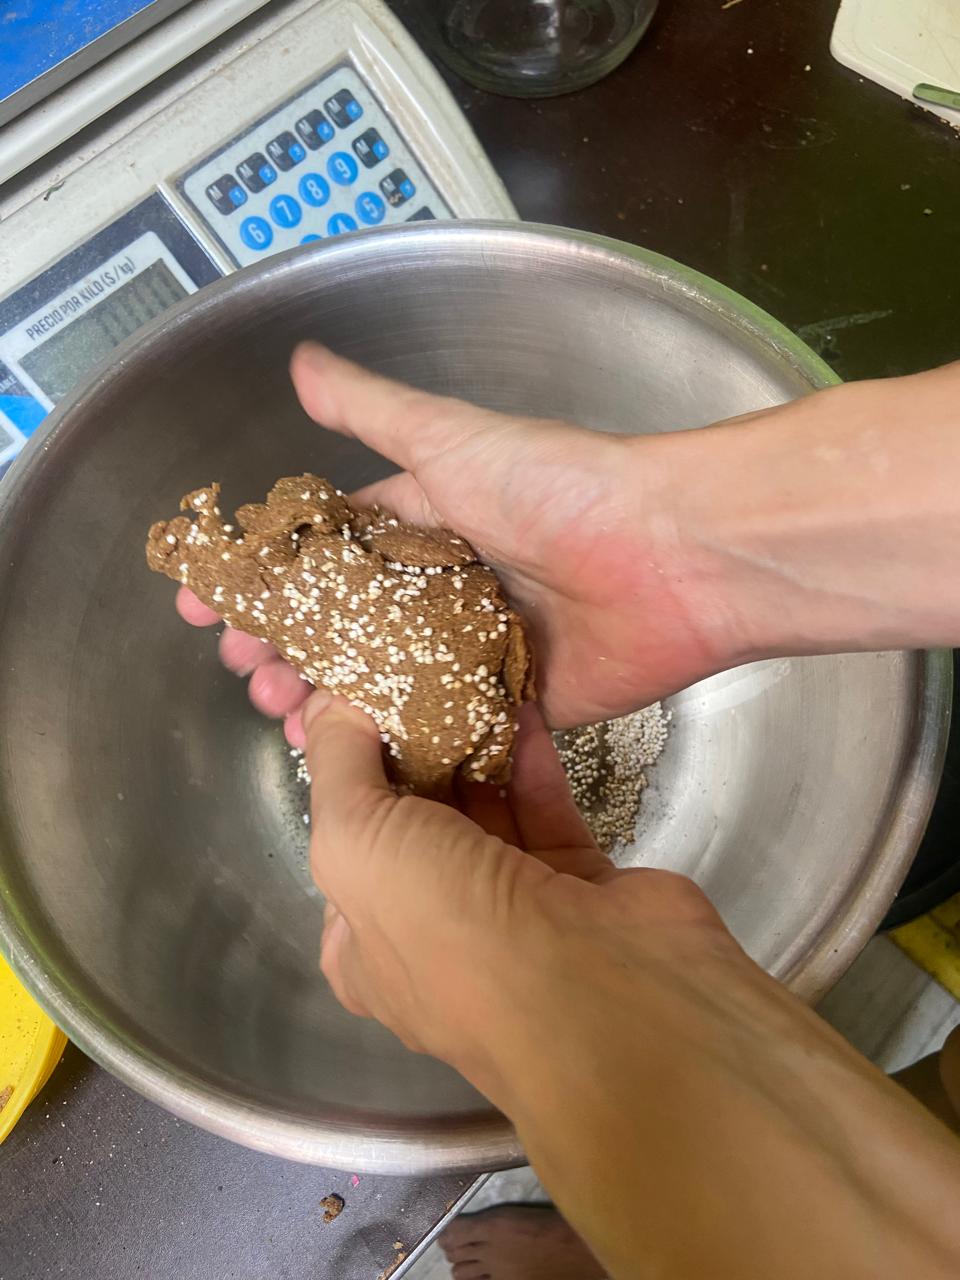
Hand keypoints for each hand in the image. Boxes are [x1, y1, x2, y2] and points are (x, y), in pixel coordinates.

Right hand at [177, 341, 756, 736]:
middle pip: (352, 626)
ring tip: (281, 715)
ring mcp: (484, 648)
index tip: (211, 609)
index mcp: (432, 522)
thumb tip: (299, 362)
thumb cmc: (559, 487)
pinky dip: (400, 740)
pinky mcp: (521, 701)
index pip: (331, 554)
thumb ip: (374, 413)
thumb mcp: (453, 440)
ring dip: (332, 699)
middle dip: (289, 649)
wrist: (671, 555)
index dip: (271, 580)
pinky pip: (451, 726)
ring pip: (390, 681)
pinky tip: (353, 758)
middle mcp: (452, 586)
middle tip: (244, 675)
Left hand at [303, 689, 959, 1279]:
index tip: (354, 692)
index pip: (343, 840)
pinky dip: (529, 757)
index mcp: (365, 942)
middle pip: (415, 819)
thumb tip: (328, 708)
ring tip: (462, 665)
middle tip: (413, 665)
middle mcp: (433, 930)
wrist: (606, 995)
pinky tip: (519, 698)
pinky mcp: (577, 886)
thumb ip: (337, 768)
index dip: (345, 766)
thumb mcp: (355, 844)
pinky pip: (542, 807)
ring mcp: (512, 910)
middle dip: (412, 745)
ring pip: (482, 809)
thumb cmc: (451, 928)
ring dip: (471, 742)